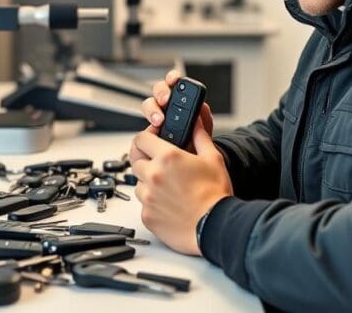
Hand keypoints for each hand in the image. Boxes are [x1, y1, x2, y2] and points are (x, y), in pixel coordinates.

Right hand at [130, 69, 213, 163]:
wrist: (190, 166)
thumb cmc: (197, 145)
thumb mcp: (205, 132)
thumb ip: (203, 119)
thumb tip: (201, 107)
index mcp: (181, 102)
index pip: (174, 82)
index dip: (173, 78)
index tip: (175, 80)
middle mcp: (167, 107)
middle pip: (158, 90)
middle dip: (161, 93)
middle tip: (165, 101)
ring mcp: (156, 119)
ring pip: (148, 105)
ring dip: (152, 110)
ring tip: (159, 121)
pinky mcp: (147, 134)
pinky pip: (142, 128)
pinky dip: (146, 131)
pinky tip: (152, 135)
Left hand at [131, 117, 232, 255]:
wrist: (216, 227)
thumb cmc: (215, 195)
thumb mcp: (212, 158)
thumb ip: (200, 136)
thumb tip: (196, 122)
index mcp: (167, 157)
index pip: (141, 139)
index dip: (146, 137)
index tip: (152, 139)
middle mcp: (153, 175)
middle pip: (135, 159)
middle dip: (145, 158)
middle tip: (158, 162)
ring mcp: (148, 197)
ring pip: (139, 182)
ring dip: (148, 181)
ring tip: (169, 186)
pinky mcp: (147, 216)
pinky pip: (143, 204)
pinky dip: (153, 202)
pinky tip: (169, 203)